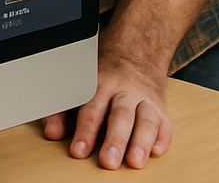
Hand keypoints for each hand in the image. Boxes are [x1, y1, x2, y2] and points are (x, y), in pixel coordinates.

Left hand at [40, 50, 172, 169]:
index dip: (85, 131)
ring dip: (141, 142)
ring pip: (146, 120)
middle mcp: (125, 91)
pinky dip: (163, 139)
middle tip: (107, 162)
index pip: (91, 109)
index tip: (78, 151)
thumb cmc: (102, 77)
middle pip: (120, 116)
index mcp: (100, 83)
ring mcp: (145, 99)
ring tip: (134, 163)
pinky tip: (156, 152)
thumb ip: (62, 111)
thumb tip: (53, 133)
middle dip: (114, 140)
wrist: (134, 55)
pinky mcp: (161, 109)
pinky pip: (166, 124)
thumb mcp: (78, 86)